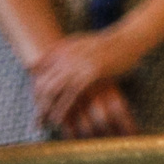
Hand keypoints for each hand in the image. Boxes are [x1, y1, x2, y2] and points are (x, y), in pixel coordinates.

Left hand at [29, 30, 143, 135]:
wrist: (128, 39)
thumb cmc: (107, 44)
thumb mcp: (81, 42)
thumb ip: (63, 50)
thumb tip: (46, 62)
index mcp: (62, 49)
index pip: (39, 72)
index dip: (35, 90)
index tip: (36, 105)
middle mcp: (66, 56)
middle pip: (42, 84)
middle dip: (37, 104)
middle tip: (36, 120)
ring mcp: (77, 65)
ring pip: (52, 91)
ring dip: (45, 109)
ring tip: (42, 123)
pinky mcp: (90, 74)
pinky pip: (70, 95)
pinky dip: (61, 109)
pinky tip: (58, 120)